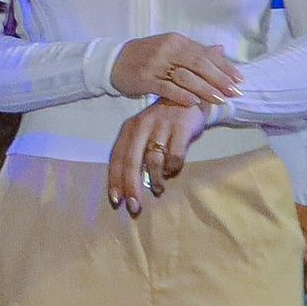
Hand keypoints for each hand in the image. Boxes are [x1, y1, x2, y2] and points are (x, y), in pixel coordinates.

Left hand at [106, 98, 209, 215]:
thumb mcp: (144, 133)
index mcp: (129, 128)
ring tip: (158, 189)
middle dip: (131, 187)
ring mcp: (162, 125)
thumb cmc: (164, 123)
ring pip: (153, 160)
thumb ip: (135, 155)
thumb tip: (128, 187)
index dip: (115, 180)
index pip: (117, 158)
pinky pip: (174, 155)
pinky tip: (173, 170)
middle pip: (131, 161)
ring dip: (155, 180)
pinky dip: (173, 168)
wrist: (191, 98)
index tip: (116, 200)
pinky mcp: (181, 127)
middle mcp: (142, 125)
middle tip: (134, 207)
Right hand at [108, 33, 243, 109]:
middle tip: (234, 92)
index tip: (240, 79)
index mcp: (177, 41)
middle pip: (199, 64)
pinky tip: (194, 102)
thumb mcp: (172, 49)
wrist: (115, 60)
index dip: (224, 66)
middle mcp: (168, 49)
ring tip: (219, 99)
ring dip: (204, 88)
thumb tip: (221, 50)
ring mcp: (156, 63)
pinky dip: (182, 95)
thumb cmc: (147, 56)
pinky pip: (167, 87)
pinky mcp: (145, 78)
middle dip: (219, 79)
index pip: (206, 53)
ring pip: (185, 76)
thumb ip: (196, 51)